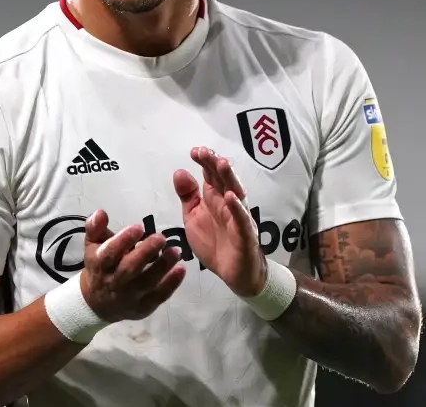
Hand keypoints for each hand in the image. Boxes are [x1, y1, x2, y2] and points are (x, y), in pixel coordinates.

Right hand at [79, 209, 186, 322]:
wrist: (97, 303)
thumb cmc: (100, 267)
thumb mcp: (93, 246)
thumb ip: (96, 228)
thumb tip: (100, 213)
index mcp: (100, 265)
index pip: (109, 253)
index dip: (123, 241)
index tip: (138, 227)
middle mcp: (113, 282)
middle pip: (128, 269)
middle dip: (145, 253)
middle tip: (161, 238)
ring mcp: (129, 297)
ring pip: (146, 283)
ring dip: (162, 267)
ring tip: (175, 251)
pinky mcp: (143, 307)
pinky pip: (158, 296)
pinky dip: (171, 284)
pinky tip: (181, 269)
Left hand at [173, 147, 267, 297]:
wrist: (233, 273)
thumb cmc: (214, 243)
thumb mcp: (193, 217)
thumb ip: (187, 196)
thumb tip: (179, 171)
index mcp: (215, 198)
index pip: (211, 175)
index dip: (205, 162)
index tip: (195, 151)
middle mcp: (228, 203)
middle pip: (223, 179)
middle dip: (215, 164)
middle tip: (205, 151)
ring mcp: (238, 217)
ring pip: (236, 193)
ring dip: (229, 178)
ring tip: (222, 164)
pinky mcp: (245, 234)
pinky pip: (242, 219)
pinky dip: (237, 208)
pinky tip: (230, 197)